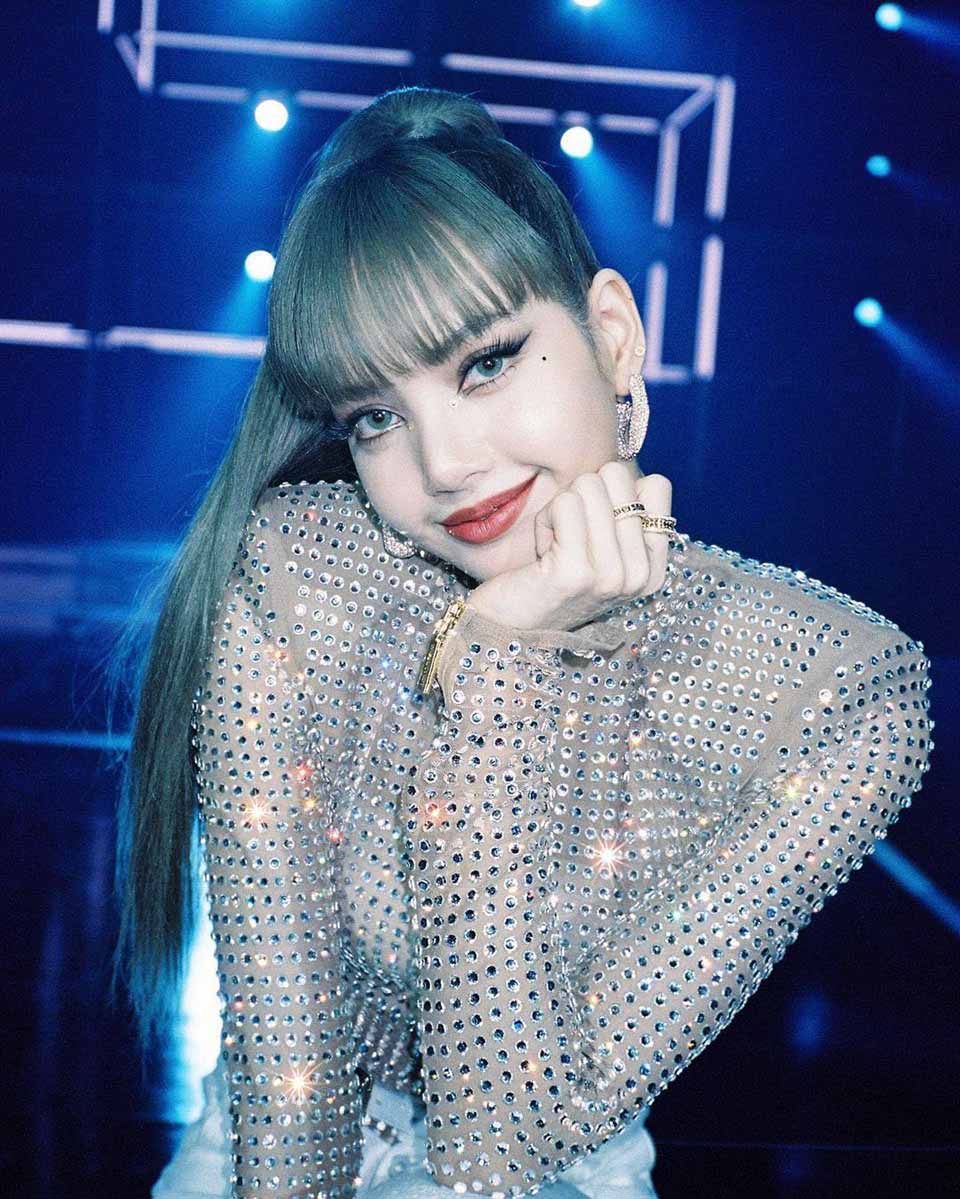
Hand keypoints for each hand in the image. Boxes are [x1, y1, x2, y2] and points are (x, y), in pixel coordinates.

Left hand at [466, 463, 673, 632]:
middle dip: (583, 497)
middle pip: (617, 477)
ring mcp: (611, 576)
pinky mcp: (577, 573)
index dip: (614, 491)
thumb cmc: (551, 577)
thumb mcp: (600, 548)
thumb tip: (624, 469)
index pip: (655, 485)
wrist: (511, 629)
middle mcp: (640, 575)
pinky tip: (543, 552)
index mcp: (653, 567)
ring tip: (555, 547)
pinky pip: (564, 504)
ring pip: (589, 486)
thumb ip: (621, 513)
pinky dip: (545, 520)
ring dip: (561, 509)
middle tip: (570, 538)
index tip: (596, 530)